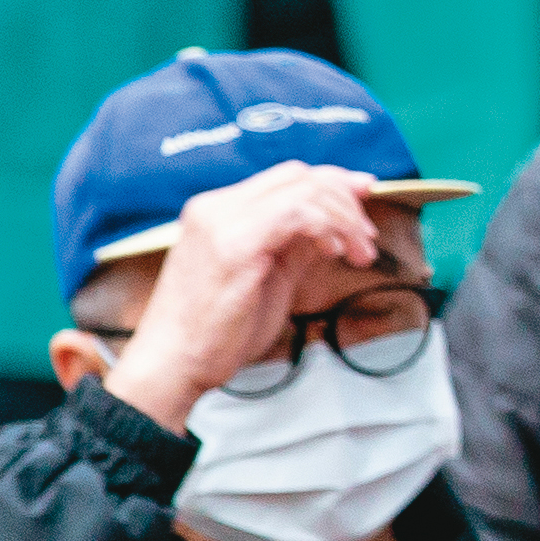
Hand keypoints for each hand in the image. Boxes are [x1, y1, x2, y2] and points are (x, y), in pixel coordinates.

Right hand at [104, 163, 393, 429]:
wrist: (172, 365)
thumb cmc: (215, 331)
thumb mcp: (265, 277)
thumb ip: (294, 246)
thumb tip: (333, 228)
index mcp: (216, 211)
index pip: (286, 177)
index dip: (334, 181)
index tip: (367, 196)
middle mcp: (215, 207)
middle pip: (298, 175)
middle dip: (346, 199)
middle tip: (367, 238)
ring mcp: (222, 223)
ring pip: (303, 190)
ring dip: (344, 218)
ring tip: (359, 254)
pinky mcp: (235, 247)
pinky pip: (296, 214)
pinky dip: (327, 227)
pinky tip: (336, 252)